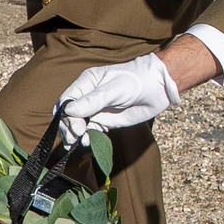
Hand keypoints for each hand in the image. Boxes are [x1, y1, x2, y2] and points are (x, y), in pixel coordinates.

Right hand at [55, 53, 181, 143]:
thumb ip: (93, 101)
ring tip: (80, 142)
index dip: (66, 115)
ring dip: (75, 135)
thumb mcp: (114, 89)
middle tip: (76, 137)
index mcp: (86, 83)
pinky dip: (87, 138)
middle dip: (69, 127)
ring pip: (77, 125)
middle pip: (68, 115)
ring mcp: (95, 110)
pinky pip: (90, 132)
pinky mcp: (104, 122)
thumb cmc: (135, 81)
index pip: (66, 100)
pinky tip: (88, 142)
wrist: (157, 88)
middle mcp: (87, 97)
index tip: (76, 127)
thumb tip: (68, 111)